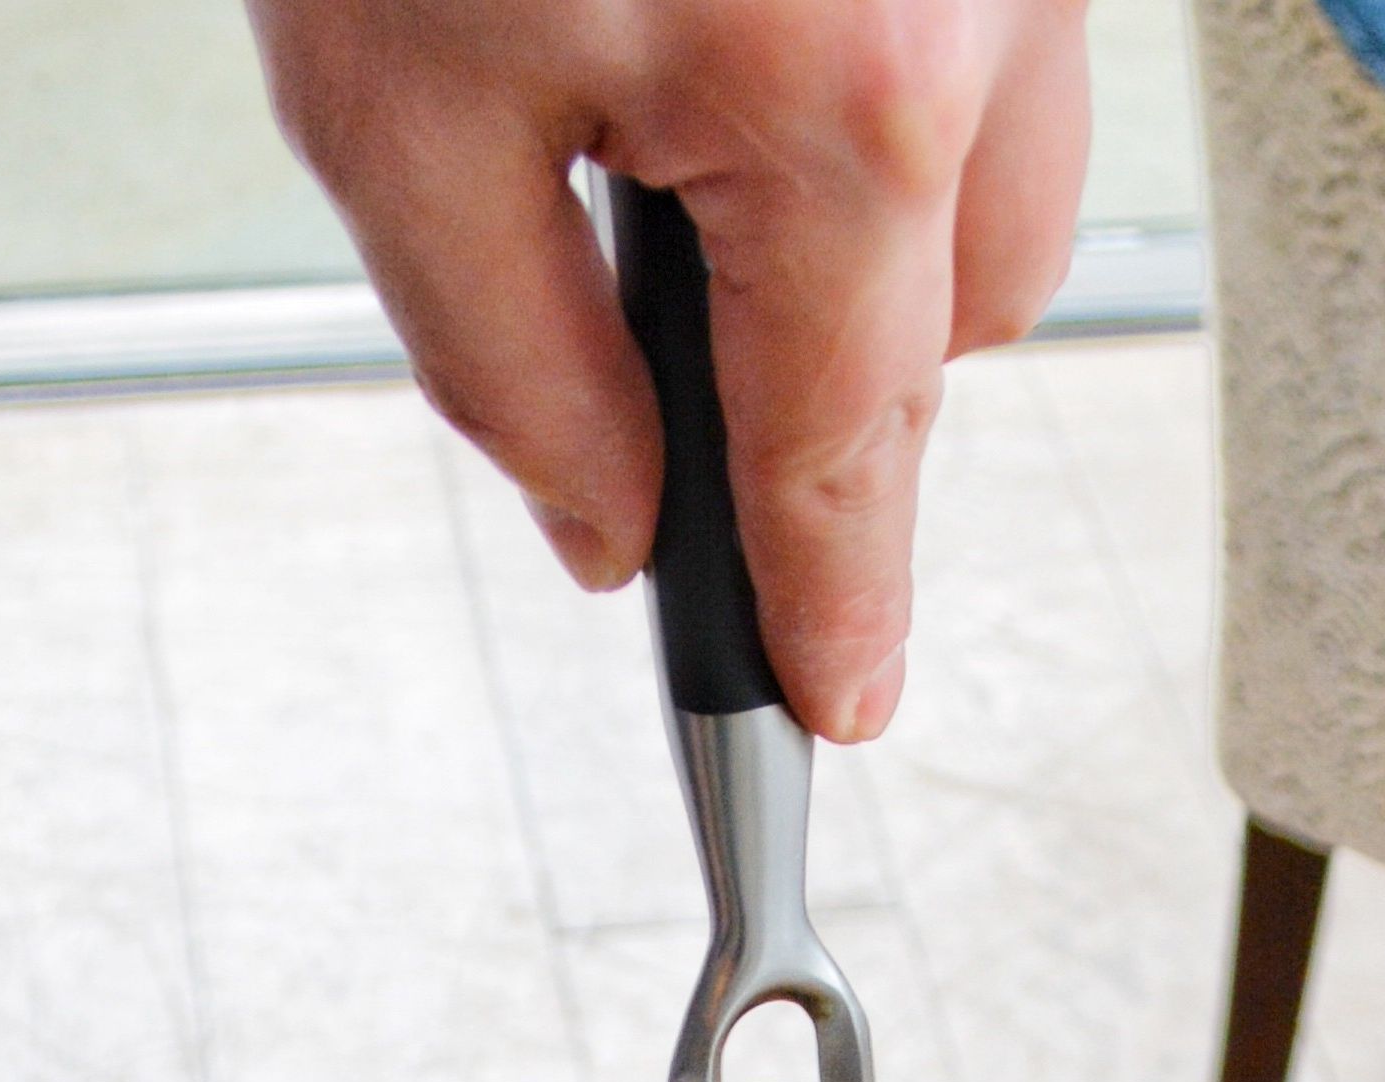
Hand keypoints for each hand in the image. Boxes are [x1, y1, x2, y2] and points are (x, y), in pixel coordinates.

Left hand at [246, 0, 1091, 739]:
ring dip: (858, 222)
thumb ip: (508, 362)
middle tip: (658, 322)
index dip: (834, 608)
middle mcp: (978, 13)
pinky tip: (723, 15)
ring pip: (991, 181)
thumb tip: (610, 525)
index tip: (841, 709)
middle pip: (958, 330)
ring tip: (664, 109)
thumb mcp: (393, 102)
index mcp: (844, 111)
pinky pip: (978, 43)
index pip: (847, 453)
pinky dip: (865, 84)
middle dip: (831, 373)